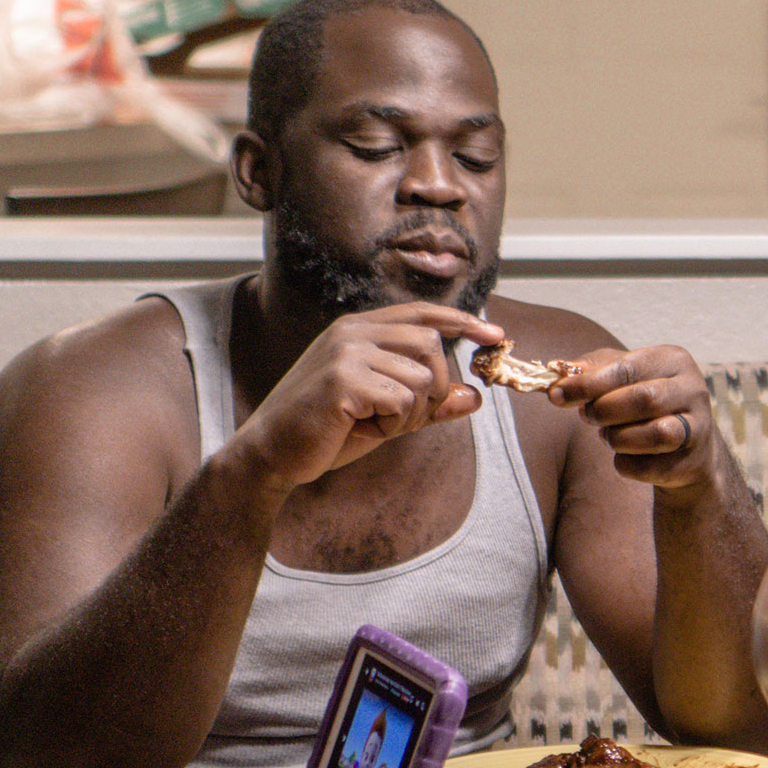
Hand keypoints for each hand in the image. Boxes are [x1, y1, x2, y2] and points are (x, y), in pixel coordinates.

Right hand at [232, 302, 495, 489]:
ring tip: (375, 423)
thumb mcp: (387, 415)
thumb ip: (429, 404)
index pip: (421, 313)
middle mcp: (352, 332)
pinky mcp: (343, 379)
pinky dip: (394, 422)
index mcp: (358, 329)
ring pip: (421, 377)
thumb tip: (474, 397)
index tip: (496, 335)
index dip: (461, 321)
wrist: (271, 453)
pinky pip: (403, 399)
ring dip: (411, 412)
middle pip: (430, 344)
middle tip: (406, 415)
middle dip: (435, 386)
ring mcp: (345, 352)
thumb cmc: (327, 432)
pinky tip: (361, 427)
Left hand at [552, 345, 720, 493]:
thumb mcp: (623, 377)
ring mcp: (698, 427)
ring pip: (654, 434)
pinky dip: (627, 464)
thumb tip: (556, 373)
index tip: (557, 395)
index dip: (588, 383)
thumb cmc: (646, 403)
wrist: (689, 447)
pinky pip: (649, 468)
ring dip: (617, 438)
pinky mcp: (692, 462)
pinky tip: (627, 456)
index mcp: (673, 360)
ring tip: (610, 436)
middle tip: (588, 417)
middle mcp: (694, 389)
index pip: (627, 368)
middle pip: (643, 399)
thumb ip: (591, 370)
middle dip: (604, 411)